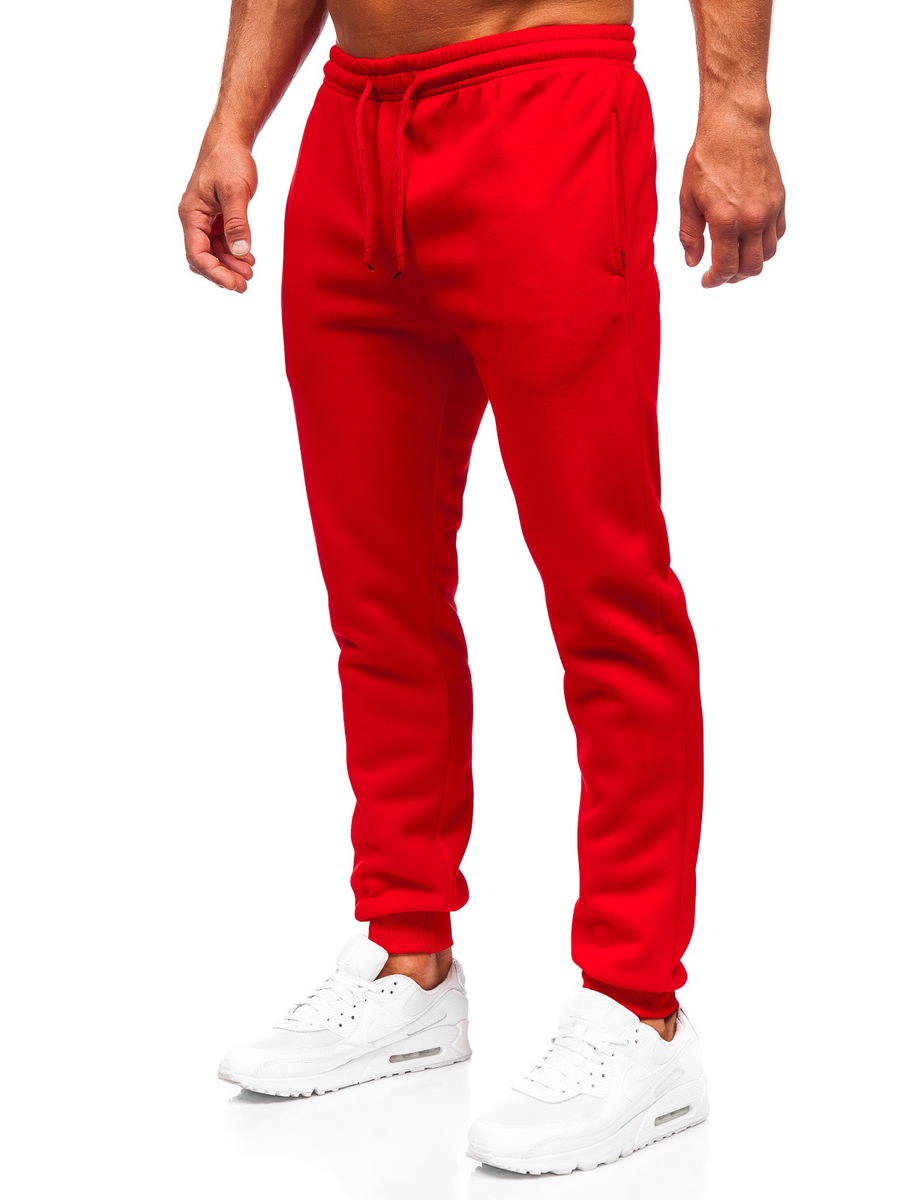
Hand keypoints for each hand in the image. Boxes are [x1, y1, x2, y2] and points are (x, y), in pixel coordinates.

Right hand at [179, 135, 257, 291]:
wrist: (230, 140)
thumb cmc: (229, 160)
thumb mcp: (235, 191)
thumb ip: (238, 223)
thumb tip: (241, 253)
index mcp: (191, 214)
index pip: (197, 254)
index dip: (215, 273)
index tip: (235, 285)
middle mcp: (194, 219)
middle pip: (203, 258)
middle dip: (223, 273)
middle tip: (246, 284)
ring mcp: (204, 220)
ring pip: (213, 253)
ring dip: (230, 265)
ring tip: (250, 273)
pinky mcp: (215, 218)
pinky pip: (220, 243)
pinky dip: (233, 253)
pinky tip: (249, 259)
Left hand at [679, 107, 785, 287]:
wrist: (735, 126)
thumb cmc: (706, 159)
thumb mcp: (687, 198)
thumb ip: (689, 234)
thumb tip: (693, 263)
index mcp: (725, 219)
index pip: (726, 266)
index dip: (715, 280)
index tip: (706, 281)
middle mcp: (752, 217)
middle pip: (751, 267)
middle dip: (734, 277)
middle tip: (720, 273)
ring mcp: (770, 208)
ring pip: (769, 254)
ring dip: (752, 263)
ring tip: (736, 259)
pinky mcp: (780, 199)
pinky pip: (778, 234)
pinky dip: (766, 244)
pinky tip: (750, 240)